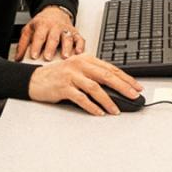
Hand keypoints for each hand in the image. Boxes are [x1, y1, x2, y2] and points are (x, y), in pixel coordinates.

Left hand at [14, 6, 83, 61]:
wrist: (55, 12)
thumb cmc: (42, 23)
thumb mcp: (29, 29)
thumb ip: (23, 44)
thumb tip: (17, 58)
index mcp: (42, 25)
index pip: (39, 36)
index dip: (36, 46)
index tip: (33, 56)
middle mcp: (55, 27)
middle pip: (53, 38)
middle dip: (50, 48)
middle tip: (48, 58)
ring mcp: (66, 30)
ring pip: (67, 38)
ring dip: (67, 48)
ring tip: (65, 57)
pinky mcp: (75, 33)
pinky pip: (79, 39)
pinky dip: (80, 46)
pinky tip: (79, 53)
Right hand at [28, 53, 142, 115]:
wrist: (35, 80)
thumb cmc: (57, 76)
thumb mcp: (77, 70)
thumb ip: (93, 74)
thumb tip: (115, 87)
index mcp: (86, 59)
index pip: (110, 68)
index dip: (126, 78)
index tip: (136, 86)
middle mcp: (79, 65)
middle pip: (106, 76)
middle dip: (123, 87)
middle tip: (133, 95)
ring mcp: (71, 75)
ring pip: (95, 88)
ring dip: (108, 100)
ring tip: (116, 110)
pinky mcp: (63, 87)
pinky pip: (81, 98)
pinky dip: (92, 106)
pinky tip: (99, 112)